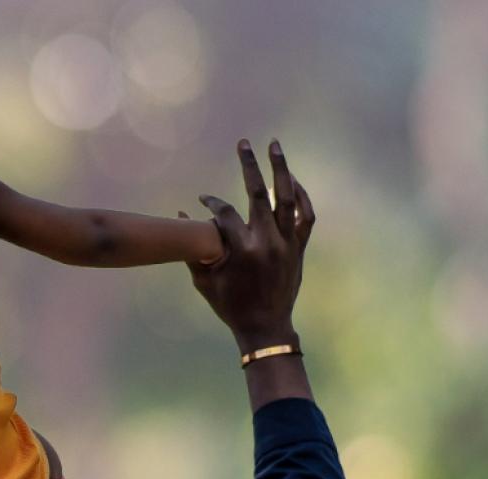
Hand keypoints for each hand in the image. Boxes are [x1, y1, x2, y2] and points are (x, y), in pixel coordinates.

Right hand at [182, 139, 314, 352]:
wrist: (266, 326)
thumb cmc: (231, 305)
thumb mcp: (205, 280)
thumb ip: (193, 248)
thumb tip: (182, 215)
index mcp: (242, 250)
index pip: (224, 213)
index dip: (212, 202)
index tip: (203, 198)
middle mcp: (267, 242)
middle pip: (257, 194)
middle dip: (250, 166)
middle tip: (244, 143)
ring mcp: (287, 243)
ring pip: (286, 199)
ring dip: (281, 170)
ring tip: (275, 147)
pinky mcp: (299, 248)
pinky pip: (305, 216)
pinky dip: (301, 196)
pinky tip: (292, 180)